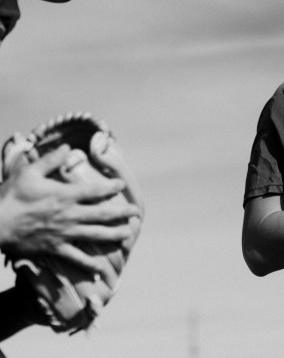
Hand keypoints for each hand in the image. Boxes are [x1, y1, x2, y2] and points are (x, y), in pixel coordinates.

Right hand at [0, 144, 139, 272]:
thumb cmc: (9, 196)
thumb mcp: (28, 172)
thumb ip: (50, 160)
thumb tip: (67, 148)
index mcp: (65, 195)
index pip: (95, 191)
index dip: (111, 188)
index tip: (122, 186)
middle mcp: (69, 215)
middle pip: (102, 214)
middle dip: (121, 213)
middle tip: (135, 212)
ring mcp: (64, 233)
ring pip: (96, 234)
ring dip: (114, 234)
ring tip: (128, 234)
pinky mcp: (54, 248)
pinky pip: (76, 258)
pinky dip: (89, 265)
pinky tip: (100, 269)